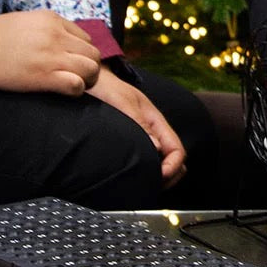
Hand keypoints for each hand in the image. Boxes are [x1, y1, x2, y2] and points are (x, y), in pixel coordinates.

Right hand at [0, 11, 100, 95]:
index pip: (85, 37)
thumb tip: (62, 41)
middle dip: (89, 66)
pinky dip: (76, 90)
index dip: (81, 52)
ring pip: (91, 68)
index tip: (72, 62)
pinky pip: (77, 85)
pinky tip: (65, 91)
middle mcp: (56, 35)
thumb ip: (47, 28)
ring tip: (74, 84)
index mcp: (51, 19)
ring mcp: (51, 56)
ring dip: (87, 79)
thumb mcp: (25, 21)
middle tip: (77, 76)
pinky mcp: (43, 77)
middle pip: (93, 53)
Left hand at [89, 66, 185, 187]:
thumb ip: (139, 122)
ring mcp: (143, 135)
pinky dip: (146, 171)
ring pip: (162, 161)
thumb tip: (157, 148)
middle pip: (174, 159)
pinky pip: (146, 159)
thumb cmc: (105, 87)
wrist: (88, 80)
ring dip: (159, 175)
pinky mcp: (131, 140)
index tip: (159, 176)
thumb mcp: (122, 102)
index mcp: (155, 120)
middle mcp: (153, 130)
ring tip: (142, 184)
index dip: (173, 166)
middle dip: (170, 176)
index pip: (177, 149)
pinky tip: (133, 176)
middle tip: (152, 186)